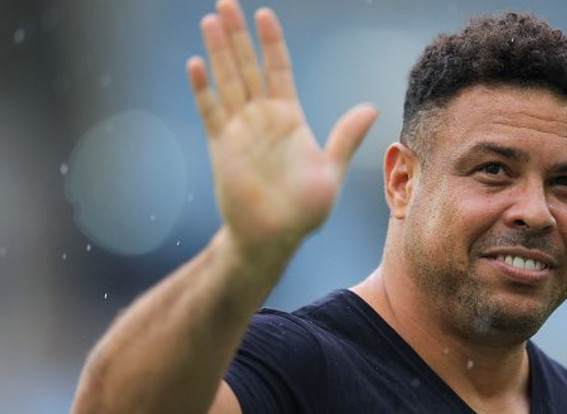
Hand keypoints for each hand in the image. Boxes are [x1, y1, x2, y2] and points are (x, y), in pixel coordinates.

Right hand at [187, 0, 377, 249]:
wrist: (273, 238)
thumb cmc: (304, 210)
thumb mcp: (330, 171)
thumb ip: (345, 138)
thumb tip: (371, 107)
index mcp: (289, 118)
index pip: (279, 70)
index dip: (271, 42)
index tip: (264, 15)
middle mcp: (262, 118)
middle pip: (248, 67)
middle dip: (238, 35)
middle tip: (226, 3)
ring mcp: (239, 131)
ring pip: (227, 82)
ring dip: (218, 52)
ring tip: (210, 20)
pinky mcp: (221, 148)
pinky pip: (210, 112)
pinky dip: (202, 90)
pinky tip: (196, 64)